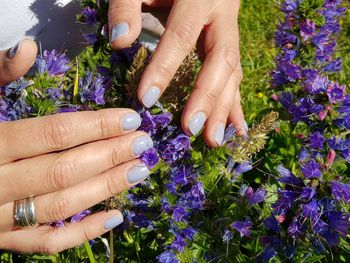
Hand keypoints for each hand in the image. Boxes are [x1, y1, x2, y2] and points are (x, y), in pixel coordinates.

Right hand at [0, 109, 152, 253]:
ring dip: (106, 188)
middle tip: (143, 143)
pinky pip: (46, 243)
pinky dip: (82, 233)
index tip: (130, 119)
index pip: (53, 134)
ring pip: (61, 205)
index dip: (97, 126)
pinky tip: (115, 217)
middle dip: (109, 155)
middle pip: (64, 170)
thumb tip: (27, 48)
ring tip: (139, 171)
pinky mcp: (2, 240)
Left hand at [109, 0, 244, 146]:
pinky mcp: (231, 45)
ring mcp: (231, 31)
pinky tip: (236, 128)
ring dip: (224, 108)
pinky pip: (236, 76)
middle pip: (221, 59)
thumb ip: (127, 5)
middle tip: (191, 129)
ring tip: (213, 140)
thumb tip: (121, 42)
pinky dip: (234, 104)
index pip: (182, 35)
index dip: (165, 68)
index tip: (146, 100)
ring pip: (233, 72)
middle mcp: (223, 15)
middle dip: (207, 97)